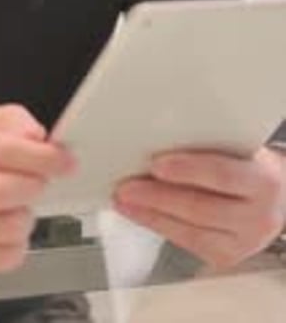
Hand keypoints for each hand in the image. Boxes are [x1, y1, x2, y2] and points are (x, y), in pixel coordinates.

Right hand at [0, 104, 73, 272]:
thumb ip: (12, 120)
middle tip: (41, 182)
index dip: (42, 156)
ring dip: (26, 216)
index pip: (4, 149)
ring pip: (8, 228)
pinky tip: (7, 230)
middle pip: (4, 191)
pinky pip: (6, 258)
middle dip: (34, 186)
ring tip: (18, 205)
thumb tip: (35, 135)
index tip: (66, 161)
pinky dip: (17, 245)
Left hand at [113, 147, 285, 269]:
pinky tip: (141, 215)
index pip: (221, 174)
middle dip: (157, 198)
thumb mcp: (240, 149)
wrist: (279, 197)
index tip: (155, 163)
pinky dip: (159, 226)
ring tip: (124, 201)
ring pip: (190, 231)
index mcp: (263, 180)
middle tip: (126, 187)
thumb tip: (158, 137)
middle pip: (200, 208)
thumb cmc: (251, 165)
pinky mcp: (228, 257)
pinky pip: (187, 244)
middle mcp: (258, 216)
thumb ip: (208, 145)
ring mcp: (244, 242)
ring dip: (150, 215)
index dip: (187, 169)